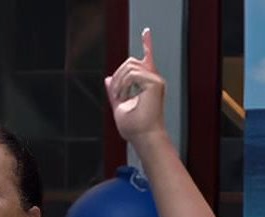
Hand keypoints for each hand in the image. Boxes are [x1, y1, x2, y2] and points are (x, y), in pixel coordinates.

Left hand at [105, 28, 166, 146]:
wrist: (142, 137)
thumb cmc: (134, 127)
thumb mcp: (119, 106)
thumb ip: (115, 92)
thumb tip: (108, 79)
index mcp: (147, 84)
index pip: (148, 59)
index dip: (147, 44)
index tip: (146, 32)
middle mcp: (154, 79)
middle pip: (130, 61)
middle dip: (118, 75)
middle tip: (116, 94)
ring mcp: (156, 80)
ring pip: (130, 66)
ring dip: (119, 82)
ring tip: (120, 97)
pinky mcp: (155, 83)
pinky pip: (133, 73)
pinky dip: (124, 84)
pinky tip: (125, 96)